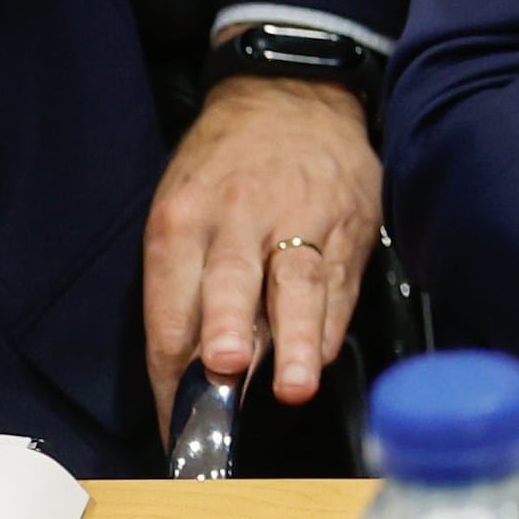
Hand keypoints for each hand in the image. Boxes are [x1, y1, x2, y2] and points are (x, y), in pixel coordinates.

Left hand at [139, 72, 381, 409]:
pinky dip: (330, 324)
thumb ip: (183, 286)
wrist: (291, 94)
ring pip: (296, 285)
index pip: (169, 308)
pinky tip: (322, 354)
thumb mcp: (181, 204)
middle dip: (228, 327)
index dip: (171, 373)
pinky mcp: (349, 224)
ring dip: (295, 339)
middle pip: (230, 281)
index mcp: (182, 219)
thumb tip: (190, 376)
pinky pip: (339, 283)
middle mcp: (238, 218)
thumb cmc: (225, 164)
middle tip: (227, 367)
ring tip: (295, 383)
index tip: (174, 424)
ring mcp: (299, 220)